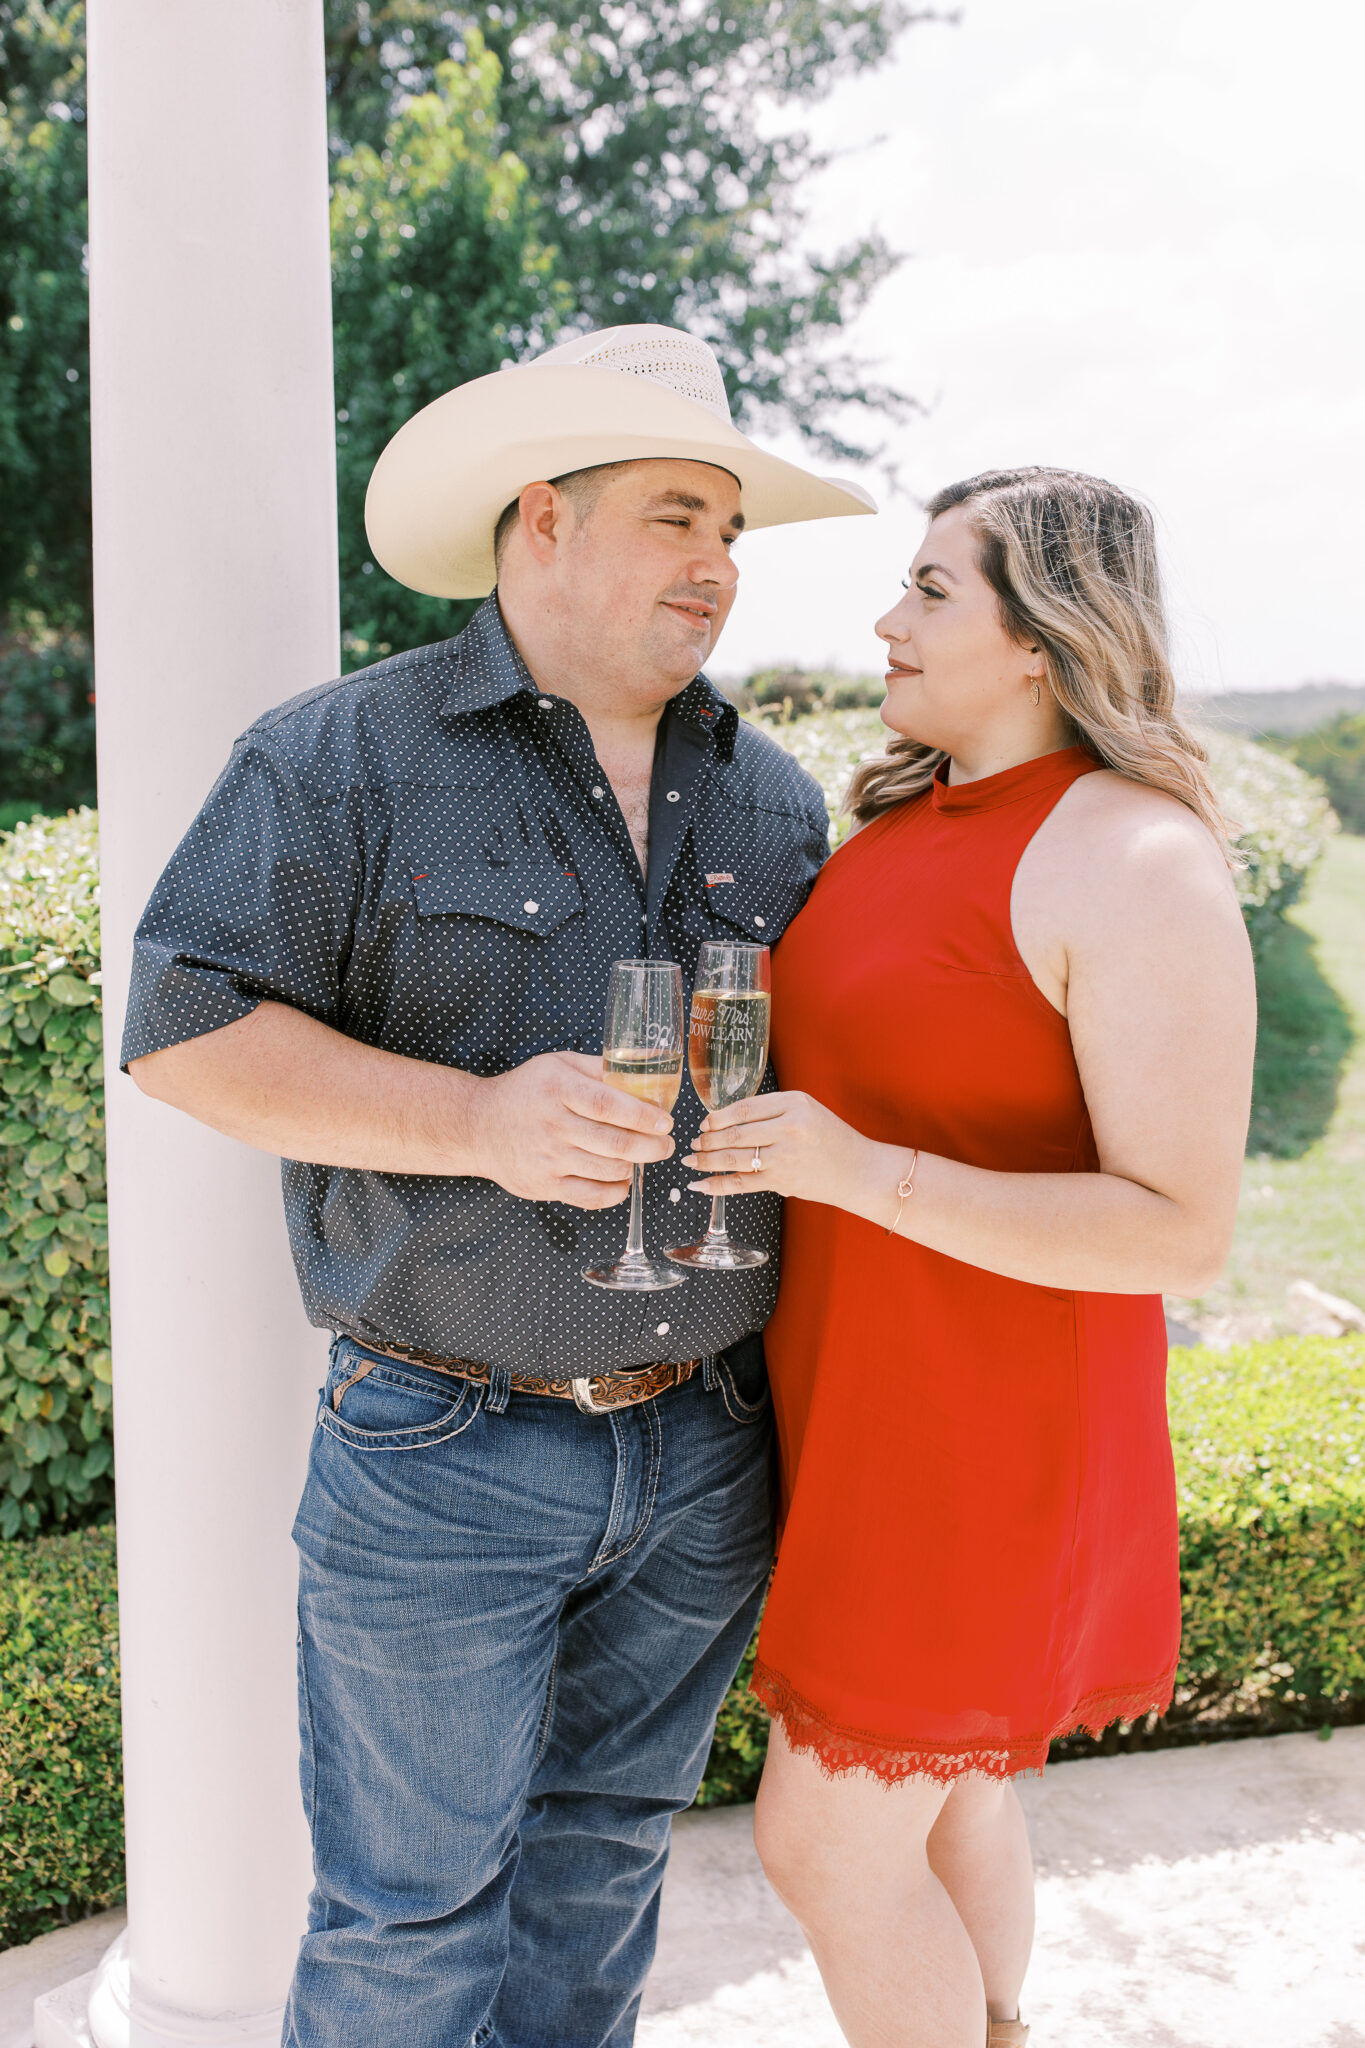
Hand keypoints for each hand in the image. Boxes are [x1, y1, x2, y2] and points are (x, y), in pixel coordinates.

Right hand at [468, 1051, 674, 1208]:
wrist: (477, 1126)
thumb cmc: (525, 1091)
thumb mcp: (559, 1065)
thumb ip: (602, 1067)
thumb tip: (649, 1062)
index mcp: (558, 1089)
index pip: (608, 1104)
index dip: (642, 1116)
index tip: (665, 1121)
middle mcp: (552, 1125)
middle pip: (614, 1142)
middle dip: (651, 1146)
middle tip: (666, 1144)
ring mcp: (547, 1159)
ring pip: (608, 1170)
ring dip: (634, 1165)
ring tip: (641, 1156)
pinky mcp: (544, 1186)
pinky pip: (592, 1197)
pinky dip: (616, 1191)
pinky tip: (621, 1178)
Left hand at [683, 1089, 871, 1204]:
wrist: (859, 1170)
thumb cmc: (832, 1138)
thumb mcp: (807, 1110)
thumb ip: (773, 1111)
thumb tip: (727, 1120)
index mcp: (795, 1104)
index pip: (746, 1107)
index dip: (719, 1116)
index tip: (705, 1121)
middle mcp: (789, 1128)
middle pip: (736, 1133)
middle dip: (708, 1139)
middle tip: (693, 1142)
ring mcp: (784, 1156)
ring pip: (734, 1157)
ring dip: (707, 1160)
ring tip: (692, 1161)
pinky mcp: (781, 1181)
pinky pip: (741, 1183)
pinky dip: (717, 1184)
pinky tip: (700, 1184)